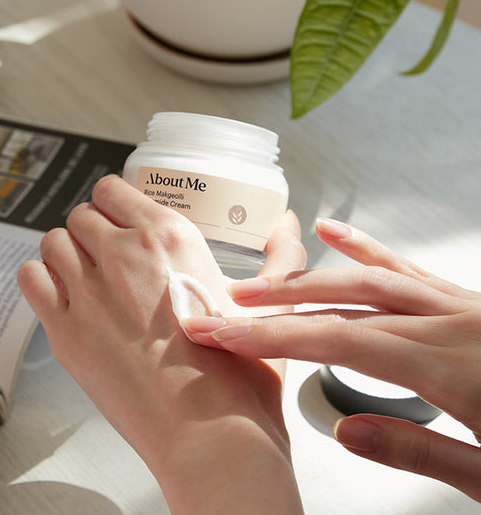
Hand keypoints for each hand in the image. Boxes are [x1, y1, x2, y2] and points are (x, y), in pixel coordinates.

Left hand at [18, 175, 305, 514]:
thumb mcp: (267, 305)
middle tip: (111, 253)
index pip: (115, 189)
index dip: (114, 201)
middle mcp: (124, 254)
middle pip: (83, 215)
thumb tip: (290, 227)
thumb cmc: (239, 374)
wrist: (211, 432)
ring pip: (55, 240)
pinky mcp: (65, 330)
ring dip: (69, 251)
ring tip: (89, 275)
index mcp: (171, 237)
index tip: (120, 216)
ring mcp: (89, 291)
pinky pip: (31, 278)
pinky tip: (65, 294)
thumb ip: (281, 258)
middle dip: (95, 229)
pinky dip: (43, 278)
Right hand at [184, 218, 480, 501]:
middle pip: (344, 303)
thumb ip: (417, 450)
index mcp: (450, 365)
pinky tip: (336, 235)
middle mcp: (450, 322)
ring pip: (370, 279)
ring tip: (265, 279)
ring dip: (311, 278)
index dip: (276, 338)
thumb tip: (347, 433)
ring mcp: (459, 305)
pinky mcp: (465, 302)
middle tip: (230, 307)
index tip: (228, 335)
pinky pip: (408, 269)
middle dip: (279, 305)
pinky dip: (368, 250)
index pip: (339, 342)